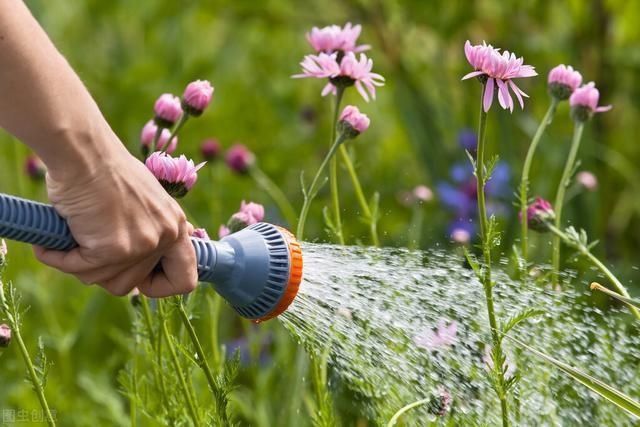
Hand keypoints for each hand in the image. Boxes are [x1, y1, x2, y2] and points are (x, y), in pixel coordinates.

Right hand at [33, 130, 197, 297]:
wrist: (83, 151)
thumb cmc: (106, 170)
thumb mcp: (146, 199)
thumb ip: (154, 228)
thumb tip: (160, 254)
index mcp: (176, 225)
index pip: (184, 279)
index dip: (159, 287)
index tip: (139, 282)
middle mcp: (164, 237)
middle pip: (131, 284)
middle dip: (103, 271)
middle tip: (86, 248)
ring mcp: (141, 244)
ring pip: (105, 281)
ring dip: (81, 266)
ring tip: (70, 240)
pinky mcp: (112, 248)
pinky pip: (80, 269)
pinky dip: (59, 259)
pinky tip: (49, 245)